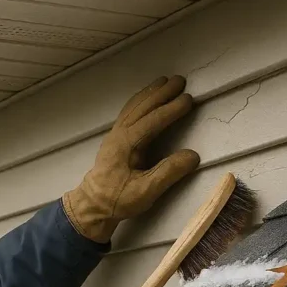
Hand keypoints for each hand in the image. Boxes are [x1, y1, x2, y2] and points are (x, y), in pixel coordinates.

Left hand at [63, 75, 199, 242]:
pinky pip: (129, 112)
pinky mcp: (115, 139)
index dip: (171, 109)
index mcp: (126, 144)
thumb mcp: (146, 191)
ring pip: (133, 106)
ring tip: (165, 81)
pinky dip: (140, 100)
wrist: (92, 205)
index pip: (153, 121)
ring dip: (150, 93)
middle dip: (161, 93)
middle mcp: (119, 134)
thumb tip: (193, 155)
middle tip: (180, 80)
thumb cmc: (118, 200)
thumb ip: (169, 173)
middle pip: (142, 107)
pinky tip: (147, 97)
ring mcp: (115, 134)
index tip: (188, 99)